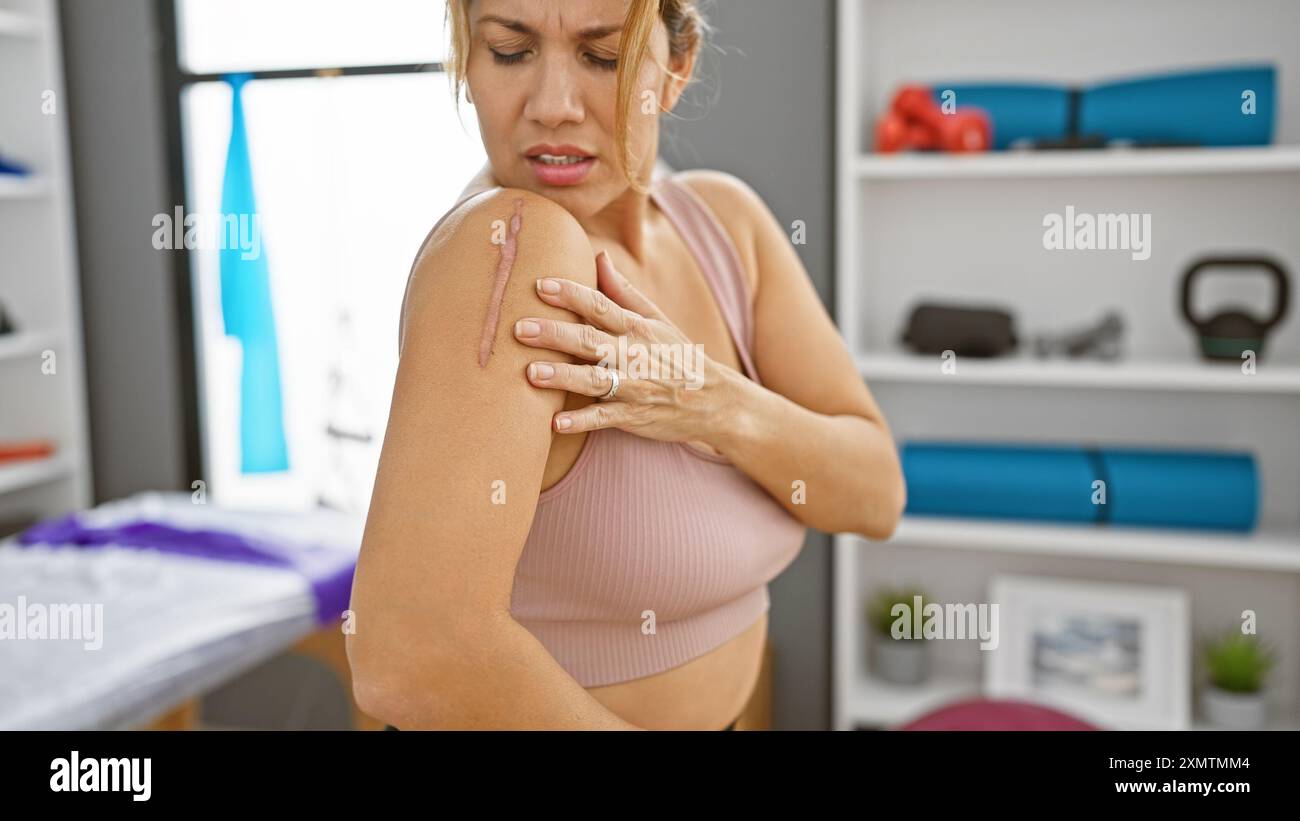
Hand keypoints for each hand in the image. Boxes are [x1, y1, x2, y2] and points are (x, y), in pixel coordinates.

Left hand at [513, 251, 740, 443]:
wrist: (714, 400)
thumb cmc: (676, 356)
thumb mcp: (656, 320)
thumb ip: (623, 291)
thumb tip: (598, 256)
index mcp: (637, 328)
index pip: (600, 305)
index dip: (571, 294)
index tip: (540, 285)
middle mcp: (634, 354)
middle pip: (590, 340)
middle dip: (554, 334)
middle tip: (520, 329)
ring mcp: (634, 386)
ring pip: (594, 379)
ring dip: (563, 376)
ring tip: (531, 373)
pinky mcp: (634, 416)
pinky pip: (605, 419)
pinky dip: (581, 421)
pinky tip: (555, 423)